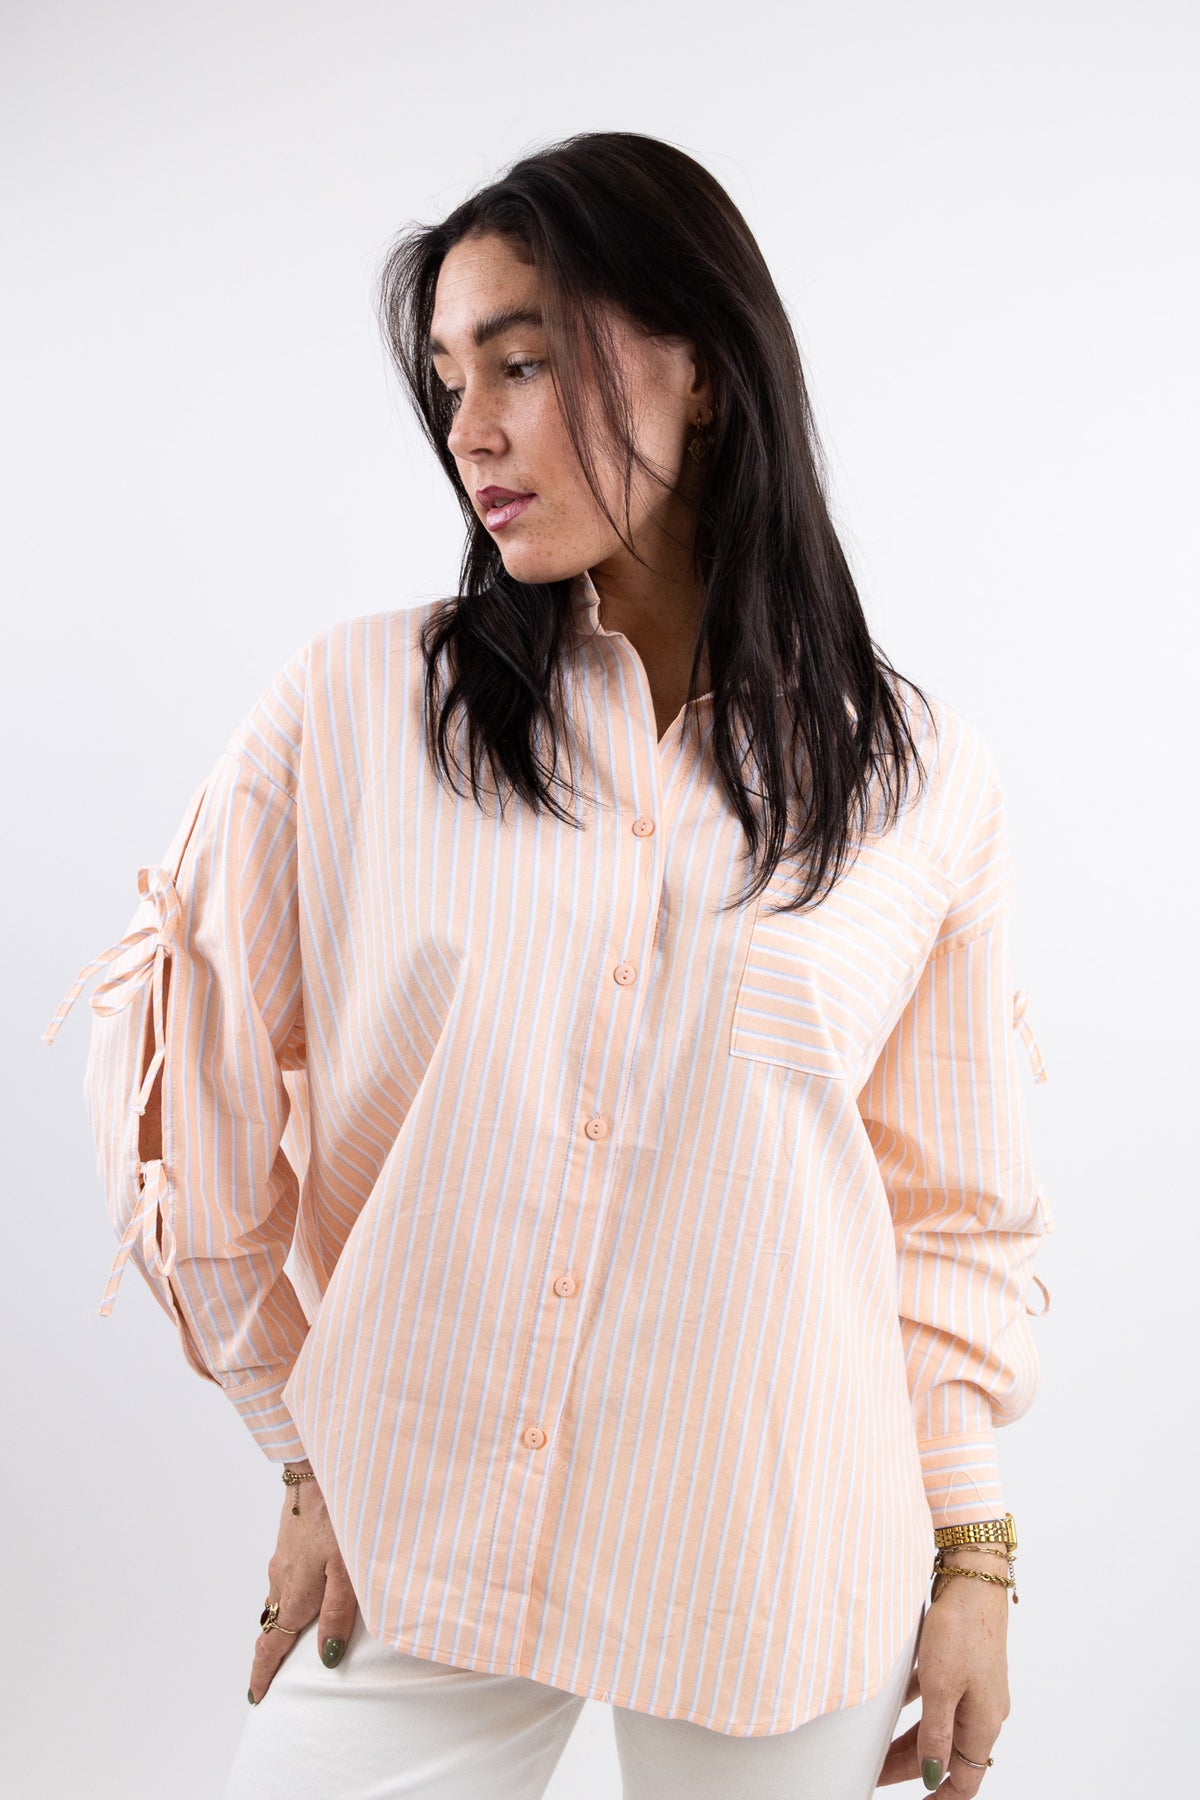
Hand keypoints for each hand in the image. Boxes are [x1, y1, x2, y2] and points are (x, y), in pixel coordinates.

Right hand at [247, 1461, 358, 1704]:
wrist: (319, 1468)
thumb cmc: (340, 1519)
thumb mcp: (348, 1571)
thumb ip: (339, 1615)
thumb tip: (326, 1660)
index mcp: (295, 1595)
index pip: (272, 1645)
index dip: (263, 1674)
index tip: (256, 1697)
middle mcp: (282, 1580)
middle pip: (271, 1626)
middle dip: (269, 1654)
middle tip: (269, 1678)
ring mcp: (283, 1558)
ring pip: (276, 1600)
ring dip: (278, 1624)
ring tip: (287, 1641)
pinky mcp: (289, 1540)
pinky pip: (282, 1579)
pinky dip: (286, 1597)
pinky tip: (301, 1592)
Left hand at [876, 1563, 1009, 1793]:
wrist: (973, 1576)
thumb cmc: (961, 1629)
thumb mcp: (941, 1686)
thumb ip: (935, 1734)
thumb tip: (930, 1775)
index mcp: (984, 1723)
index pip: (965, 1780)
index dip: (940, 1799)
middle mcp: (984, 1710)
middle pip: (947, 1754)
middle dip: (912, 1768)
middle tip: (876, 1775)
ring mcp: (974, 1687)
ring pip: (939, 1726)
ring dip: (911, 1740)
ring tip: (877, 1749)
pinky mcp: (963, 1665)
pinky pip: (937, 1698)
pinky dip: (915, 1708)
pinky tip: (890, 1705)